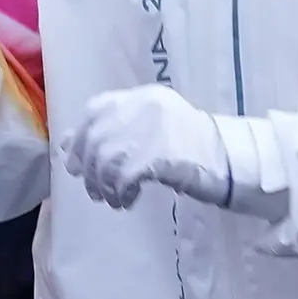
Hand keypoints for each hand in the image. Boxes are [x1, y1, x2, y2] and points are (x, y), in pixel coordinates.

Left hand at [59, 85, 232, 211]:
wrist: (230, 160)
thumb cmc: (192, 147)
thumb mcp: (153, 128)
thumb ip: (116, 129)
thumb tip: (67, 145)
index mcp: (144, 97)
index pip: (96, 109)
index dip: (81, 137)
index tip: (79, 162)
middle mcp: (144, 107)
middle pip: (96, 138)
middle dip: (90, 169)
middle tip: (95, 190)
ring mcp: (151, 130)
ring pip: (106, 161)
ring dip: (103, 186)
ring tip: (113, 199)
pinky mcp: (158, 156)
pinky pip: (122, 178)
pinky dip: (120, 193)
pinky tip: (127, 201)